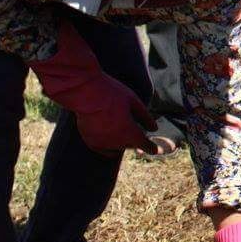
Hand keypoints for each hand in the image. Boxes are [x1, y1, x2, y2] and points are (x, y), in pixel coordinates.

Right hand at [29, 21, 159, 155]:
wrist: (85, 91)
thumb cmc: (112, 93)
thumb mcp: (134, 102)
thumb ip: (145, 117)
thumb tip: (154, 128)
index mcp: (129, 132)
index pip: (144, 145)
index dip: (151, 147)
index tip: (155, 149)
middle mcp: (116, 141)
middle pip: (130, 145)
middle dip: (135, 140)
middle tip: (136, 130)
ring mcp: (102, 143)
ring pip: (117, 148)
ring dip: (122, 142)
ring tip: (122, 131)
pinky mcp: (89, 141)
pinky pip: (103, 150)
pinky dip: (108, 147)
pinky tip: (111, 141)